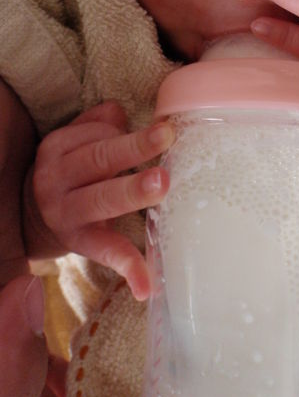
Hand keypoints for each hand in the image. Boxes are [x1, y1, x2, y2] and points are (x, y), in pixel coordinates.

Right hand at [23, 102, 174, 300]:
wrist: (35, 217)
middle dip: (133, 148)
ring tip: (161, 184)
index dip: (128, 133)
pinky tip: (147, 285)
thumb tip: (120, 111)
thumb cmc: (71, 172)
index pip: (97, 135)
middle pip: (99, 159)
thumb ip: (98, 124)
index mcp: (58, 148)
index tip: (165, 130)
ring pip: (102, 198)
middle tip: (166, 136)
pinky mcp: (80, 243)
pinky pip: (106, 252)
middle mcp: (57, 179)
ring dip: (132, 191)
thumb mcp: (74, 143)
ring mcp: (67, 214)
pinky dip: (129, 268)